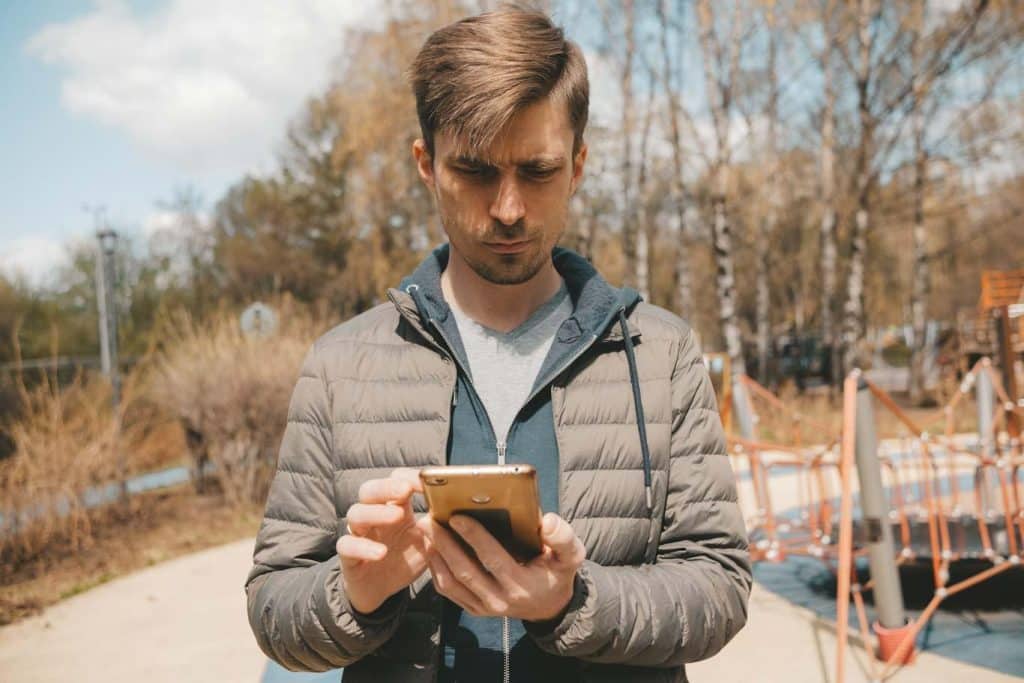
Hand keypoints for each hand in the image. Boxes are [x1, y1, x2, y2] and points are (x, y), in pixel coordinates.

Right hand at [336, 468, 431, 613]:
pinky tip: (380, 552)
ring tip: (397, 516)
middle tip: (406, 491)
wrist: (380, 591)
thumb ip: (441, 530)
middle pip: (370, 489)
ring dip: (376, 512)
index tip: (428, 481)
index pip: (396, 481)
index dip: (410, 478)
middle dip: (387, 487)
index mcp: (394, 506)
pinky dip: (363, 546)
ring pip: (356, 513)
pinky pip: (348, 545)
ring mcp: (358, 533)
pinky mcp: (348, 555)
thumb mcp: (429, 545)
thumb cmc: (404, 560)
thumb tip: (465, 516)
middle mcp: (373, 514)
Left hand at [424, 512, 584, 621]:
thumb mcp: (571, 556)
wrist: (550, 605)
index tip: (457, 517)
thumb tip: (547, 521)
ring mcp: (484, 608)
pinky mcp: (473, 609)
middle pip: (465, 571)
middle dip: (445, 544)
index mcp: (522, 586)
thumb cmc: (557, 572)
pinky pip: (449, 591)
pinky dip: (436, 570)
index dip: (474, 538)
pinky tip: (431, 548)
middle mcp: (500, 601)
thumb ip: (563, 538)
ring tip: (426, 530)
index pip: (493, 559)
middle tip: (430, 520)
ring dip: (436, 556)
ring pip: (452, 583)